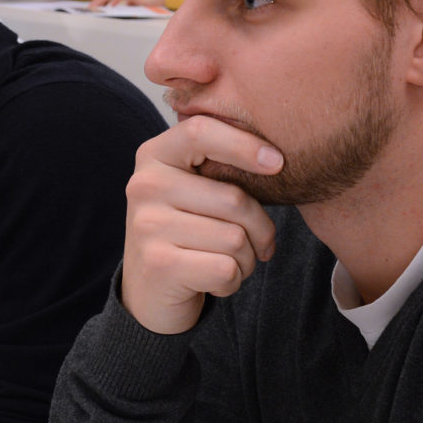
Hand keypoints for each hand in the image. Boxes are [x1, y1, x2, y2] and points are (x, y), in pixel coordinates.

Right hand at [120, 116, 282, 334]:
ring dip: (246, 260)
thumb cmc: (186, 232)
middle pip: (234, 199)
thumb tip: (277, 160)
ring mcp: (148, 225)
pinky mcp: (159, 264)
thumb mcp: (194, 188)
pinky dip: (233, 282)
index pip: (200, 131)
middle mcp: (144, 185)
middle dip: (260, 229)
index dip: (243, 144)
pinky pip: (226, 269)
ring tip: (228, 263)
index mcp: (154, 156)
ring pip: (235, 239)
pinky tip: (213, 282)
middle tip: (255, 244)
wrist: (149, 291)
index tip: (278, 164)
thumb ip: (220, 165)